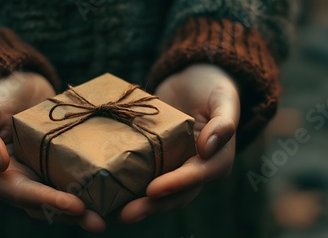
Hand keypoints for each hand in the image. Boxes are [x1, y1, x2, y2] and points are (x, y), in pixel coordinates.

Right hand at [0, 72, 104, 231]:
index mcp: (0, 178)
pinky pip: (76, 180)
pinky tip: (117, 190)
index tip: (74, 206)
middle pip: (48, 206)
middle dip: (74, 215)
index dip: (49, 202)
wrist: (15, 84)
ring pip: (66, 198)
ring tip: (114, 214)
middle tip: (100, 222)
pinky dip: (94, 187)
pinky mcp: (59, 165)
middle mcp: (23, 183)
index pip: (25, 195)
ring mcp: (43, 175)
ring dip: (89, 208)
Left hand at [119, 64, 239, 222]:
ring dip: (136, 204)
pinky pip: (141, 177)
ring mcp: (173, 168)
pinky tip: (104, 194)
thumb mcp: (223, 98)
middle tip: (126, 214)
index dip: (177, 184)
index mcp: (217, 160)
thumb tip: (209, 147)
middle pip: (175, 194)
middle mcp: (195, 170)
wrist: (191, 80)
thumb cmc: (212, 87)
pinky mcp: (154, 161)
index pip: (198, 175)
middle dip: (151, 206)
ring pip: (156, 193)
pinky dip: (126, 187)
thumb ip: (223, 121)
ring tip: (110, 213)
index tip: (154, 190)